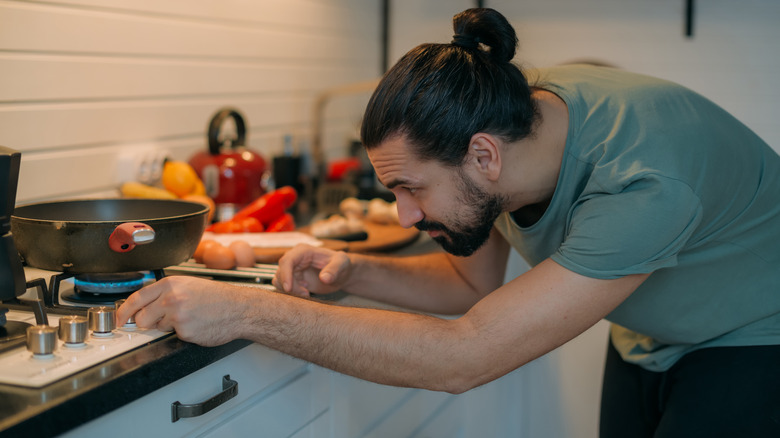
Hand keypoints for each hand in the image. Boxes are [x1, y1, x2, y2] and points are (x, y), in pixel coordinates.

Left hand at [116, 276, 248, 345]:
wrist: (239, 309)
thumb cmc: (219, 298)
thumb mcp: (190, 285)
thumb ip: (167, 292)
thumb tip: (146, 305)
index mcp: (171, 284)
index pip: (137, 298)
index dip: (123, 311)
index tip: (119, 319)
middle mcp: (171, 297)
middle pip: (141, 317)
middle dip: (147, 322)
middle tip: (162, 321)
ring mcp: (176, 315)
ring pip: (156, 328)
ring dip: (167, 327)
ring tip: (188, 319)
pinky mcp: (184, 331)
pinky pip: (174, 336)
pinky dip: (183, 333)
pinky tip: (196, 325)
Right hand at [274, 243, 352, 296]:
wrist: (342, 274)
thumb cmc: (342, 265)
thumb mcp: (342, 264)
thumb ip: (334, 270)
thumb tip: (324, 278)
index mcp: (303, 251)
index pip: (287, 261)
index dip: (285, 274)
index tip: (289, 289)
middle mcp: (295, 258)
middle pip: (280, 272)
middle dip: (290, 286)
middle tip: (306, 294)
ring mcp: (292, 268)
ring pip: (279, 280)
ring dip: (291, 290)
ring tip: (307, 293)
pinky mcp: (293, 278)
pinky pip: (283, 286)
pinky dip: (291, 292)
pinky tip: (306, 292)